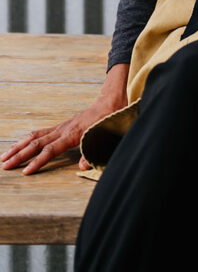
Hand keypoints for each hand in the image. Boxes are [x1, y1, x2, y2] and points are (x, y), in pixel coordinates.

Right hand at [1, 63, 128, 174]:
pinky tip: (20, 146)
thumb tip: (82, 167)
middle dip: (20, 155)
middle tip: (4, 165)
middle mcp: (63, 129)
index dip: (38, 162)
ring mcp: (61, 126)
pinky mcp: (62, 126)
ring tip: (5, 156)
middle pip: (37, 143)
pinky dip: (27, 140)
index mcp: (73, 134)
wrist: (111, 101)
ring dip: (19, 146)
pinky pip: (41, 133)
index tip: (26, 172)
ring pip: (35, 136)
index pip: (50, 150)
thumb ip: (94, 152)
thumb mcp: (106, 137)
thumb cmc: (109, 120)